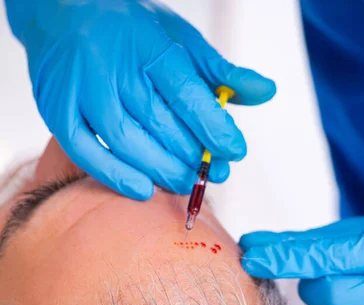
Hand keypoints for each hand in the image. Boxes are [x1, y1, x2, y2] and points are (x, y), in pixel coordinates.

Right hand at [5, 0, 275, 199]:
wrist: (62, 11)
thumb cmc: (129, 32)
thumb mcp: (179, 39)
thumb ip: (220, 71)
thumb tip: (265, 91)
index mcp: (147, 42)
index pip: (186, 92)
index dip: (213, 127)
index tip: (234, 151)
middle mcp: (110, 64)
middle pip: (158, 122)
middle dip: (191, 155)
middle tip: (212, 173)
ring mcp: (80, 90)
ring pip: (126, 141)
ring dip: (160, 169)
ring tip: (185, 182)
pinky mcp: (58, 111)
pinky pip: (86, 152)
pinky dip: (116, 176)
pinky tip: (143, 189)